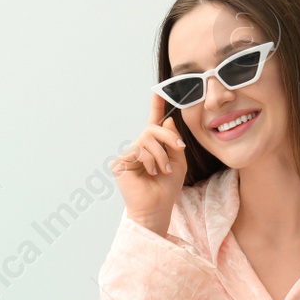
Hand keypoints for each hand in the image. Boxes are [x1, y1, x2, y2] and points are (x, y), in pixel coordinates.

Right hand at [110, 92, 187, 235]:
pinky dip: (150, 160)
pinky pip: (139, 150)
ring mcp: (128, 155)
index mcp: (152, 147)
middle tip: (179, 149)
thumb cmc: (167, 189)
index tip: (159, 91)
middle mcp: (138, 148)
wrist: (157, 208)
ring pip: (147, 139)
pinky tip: (151, 172)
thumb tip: (166, 121)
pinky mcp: (120, 162)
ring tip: (163, 170)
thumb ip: (174, 141)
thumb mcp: (178, 162)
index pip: (153, 123)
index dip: (156, 107)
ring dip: (161, 155)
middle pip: (152, 129)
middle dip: (169, 138)